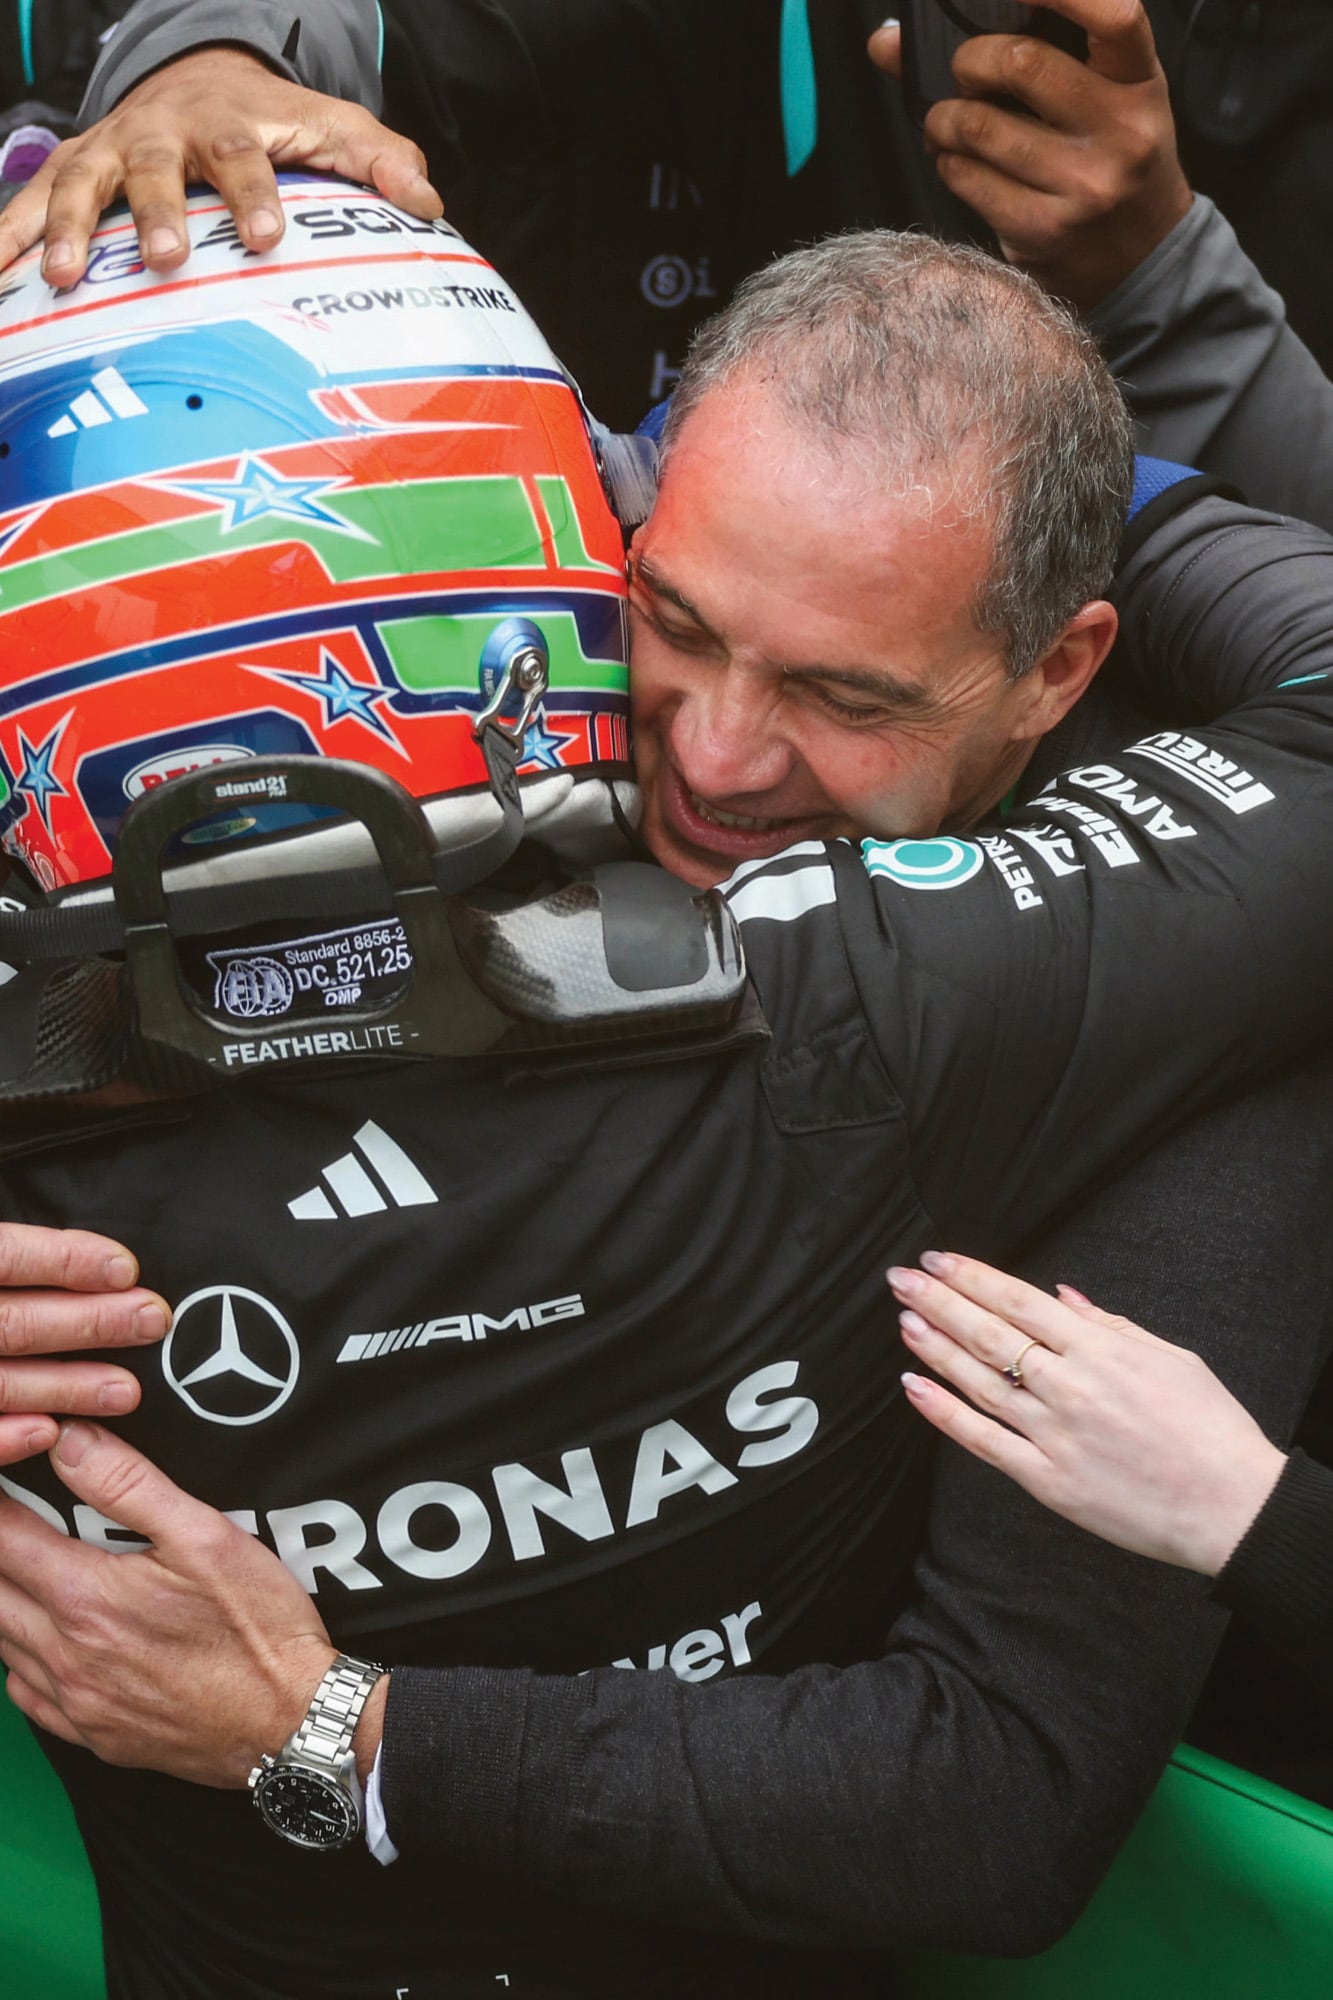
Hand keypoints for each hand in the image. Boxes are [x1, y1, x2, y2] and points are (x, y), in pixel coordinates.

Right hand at [0, 46, 441, 286]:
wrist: (197, 77)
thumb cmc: (275, 124)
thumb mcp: (332, 128)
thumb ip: (381, 161)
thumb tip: (429, 203)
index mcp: (231, 125)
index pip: (245, 157)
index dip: (255, 196)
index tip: (266, 238)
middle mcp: (162, 134)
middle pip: (156, 170)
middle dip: (155, 214)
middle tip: (161, 260)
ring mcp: (109, 151)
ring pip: (81, 185)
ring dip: (67, 229)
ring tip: (63, 277)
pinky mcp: (71, 171)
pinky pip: (28, 202)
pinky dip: (7, 235)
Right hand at [0, 1225, 167, 1465]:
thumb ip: (9, 1261)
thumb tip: (92, 1260)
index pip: (2, 1256)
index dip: (61, 1260)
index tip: (126, 1268)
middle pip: (10, 1322)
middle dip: (86, 1322)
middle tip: (151, 1321)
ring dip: (61, 1386)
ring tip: (126, 1391)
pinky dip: (1, 1437)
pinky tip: (47, 1434)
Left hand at [0, 1422, 353, 1786]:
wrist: (290, 1721)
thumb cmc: (257, 1628)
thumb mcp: (204, 1536)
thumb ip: (129, 1484)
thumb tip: (69, 1440)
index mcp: (86, 1598)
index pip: (3, 1539)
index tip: (3, 1482)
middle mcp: (65, 1655)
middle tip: (17, 1522)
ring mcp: (75, 1702)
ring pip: (1, 1643)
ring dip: (5, 1600)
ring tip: (31, 1569)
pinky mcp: (91, 1735)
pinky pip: (24, 1694)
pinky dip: (22, 1657)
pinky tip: (49, 1637)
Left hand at [869, 3, 1191, 309]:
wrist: (1142, 261)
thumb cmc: (1111, 162)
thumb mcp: (1104, 100)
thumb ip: (1033, 54)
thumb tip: (888, 38)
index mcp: (1141, 84)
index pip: (1116, 15)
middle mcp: (1120, 132)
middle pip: (1019, 63)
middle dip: (968, 62)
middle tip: (963, 76)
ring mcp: (1082, 185)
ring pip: (978, 125)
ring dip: (944, 120)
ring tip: (948, 125)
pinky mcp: (1043, 230)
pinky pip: (966, 177)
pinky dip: (948, 163)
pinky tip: (960, 163)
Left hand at [888, 1251, 1286, 1573]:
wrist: (1232, 1506)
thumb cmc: (1210, 1429)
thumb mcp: (1172, 1357)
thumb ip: (1111, 1325)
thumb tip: (1063, 1295)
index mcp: (1100, 1350)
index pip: (1019, 1300)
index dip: (972, 1276)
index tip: (938, 1260)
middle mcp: (1069, 1386)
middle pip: (988, 1332)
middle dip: (938, 1300)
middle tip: (900, 1278)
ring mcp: (1054, 1434)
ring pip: (978, 1381)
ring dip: (934, 1347)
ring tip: (903, 1320)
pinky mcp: (1047, 1480)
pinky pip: (984, 1442)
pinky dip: (944, 1414)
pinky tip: (914, 1387)